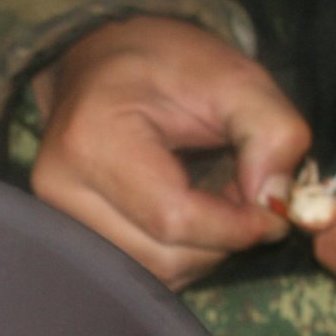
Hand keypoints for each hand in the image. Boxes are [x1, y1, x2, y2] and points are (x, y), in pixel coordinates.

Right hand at [29, 15, 308, 288]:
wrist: (101, 64)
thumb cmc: (163, 63)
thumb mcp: (233, 76)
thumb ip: (272, 132)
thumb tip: (276, 203)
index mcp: (93, 141)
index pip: (172, 218)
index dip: (235, 227)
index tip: (275, 214)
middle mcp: (62, 190)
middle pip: (163, 257)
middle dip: (222, 239)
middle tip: (246, 197)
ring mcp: (59, 219)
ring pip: (154, 273)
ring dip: (204, 249)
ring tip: (216, 199)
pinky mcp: (70, 237)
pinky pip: (141, 269)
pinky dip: (181, 252)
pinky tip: (190, 213)